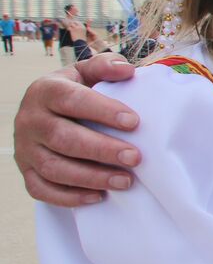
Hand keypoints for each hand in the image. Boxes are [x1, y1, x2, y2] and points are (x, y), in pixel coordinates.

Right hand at [15, 53, 140, 205]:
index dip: (102, 111)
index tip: (134, 122)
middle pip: (63, 138)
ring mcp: (24, 149)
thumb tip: (127, 70)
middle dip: (102, 150)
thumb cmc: (74, 92)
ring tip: (126, 181)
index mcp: (45, 91)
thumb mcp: (85, 73)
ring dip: (91, 177)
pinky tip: (98, 197)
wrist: (43, 112)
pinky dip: (69, 197)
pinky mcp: (25, 171)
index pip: (72, 100)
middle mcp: (29, 120)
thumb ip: (104, 66)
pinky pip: (42, 190)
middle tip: (136, 158)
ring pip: (54, 168)